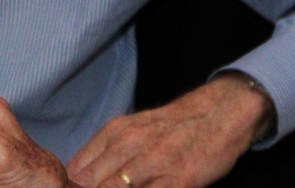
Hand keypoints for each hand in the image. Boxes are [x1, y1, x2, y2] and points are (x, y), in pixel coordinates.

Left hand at [65, 76, 270, 187]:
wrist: (219, 113)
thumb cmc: (173, 126)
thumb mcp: (132, 128)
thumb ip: (104, 153)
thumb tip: (76, 179)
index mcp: (115, 133)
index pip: (76, 171)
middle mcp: (130, 145)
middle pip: (91, 184)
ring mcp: (154, 163)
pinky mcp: (178, 180)